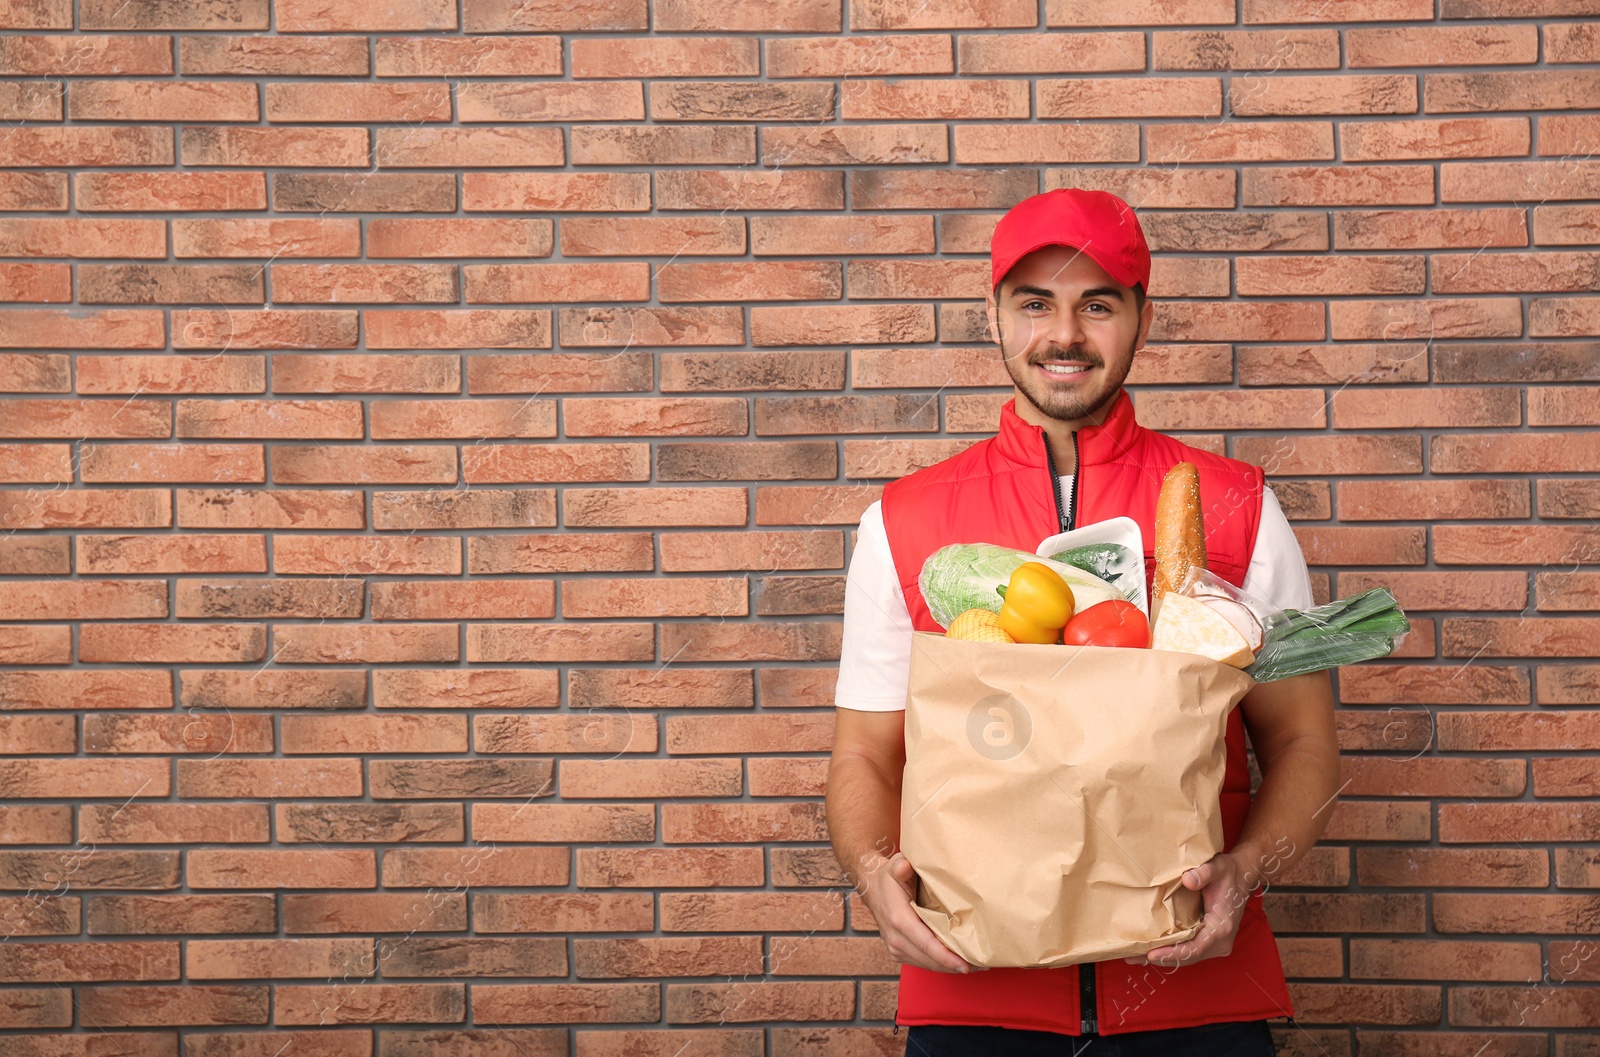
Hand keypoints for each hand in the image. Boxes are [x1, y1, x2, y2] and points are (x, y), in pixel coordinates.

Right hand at [859, 851, 987, 974]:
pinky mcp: (898, 952)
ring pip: (927, 965)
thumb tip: (906, 866)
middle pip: (930, 960)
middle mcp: (896, 939)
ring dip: (950, 967)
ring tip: (976, 965)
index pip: (926, 944)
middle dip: (955, 965)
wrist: (873, 889)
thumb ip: (901, 866)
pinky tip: (957, 961)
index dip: (946, 957)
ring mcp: (896, 948)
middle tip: (982, 965)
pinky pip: (922, 963)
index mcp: (898, 919)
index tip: (965, 965)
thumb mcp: (895, 866)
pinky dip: (940, 964)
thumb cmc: (889, 878)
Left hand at [1123, 851, 1251, 967]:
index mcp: (1221, 928)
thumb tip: (1187, 880)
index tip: (1152, 955)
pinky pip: (1189, 950)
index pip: (1195, 948)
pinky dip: (1171, 952)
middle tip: (1132, 957)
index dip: (1173, 953)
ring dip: (1163, 957)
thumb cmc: (1228, 872)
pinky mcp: (1209, 941)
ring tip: (1135, 957)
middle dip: (1161, 958)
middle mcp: (1220, 941)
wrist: (1242, 876)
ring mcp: (1215, 944)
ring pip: (1187, 956)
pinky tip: (1150, 950)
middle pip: (1187, 957)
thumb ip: (1204, 873)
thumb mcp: (1218, 867)